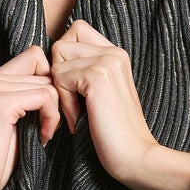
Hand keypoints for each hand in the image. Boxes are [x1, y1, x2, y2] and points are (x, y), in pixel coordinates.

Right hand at [0, 45, 62, 189]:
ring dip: (56, 111)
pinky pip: (45, 96)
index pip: (36, 57)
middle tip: (52, 128)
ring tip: (44, 134)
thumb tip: (65, 90)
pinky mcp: (0, 104)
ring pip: (49, 83)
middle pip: (46, 68)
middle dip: (58, 99)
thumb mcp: (19, 124)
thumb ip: (32, 101)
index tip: (52, 112)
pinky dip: (51, 117)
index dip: (52, 82)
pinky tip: (42, 137)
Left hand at [48, 19, 156, 184]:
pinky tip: (78, 120)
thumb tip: (53, 60)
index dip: (65, 60)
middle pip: (61, 45)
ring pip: (57, 62)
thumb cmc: (114, 133)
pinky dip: (64, 104)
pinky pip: (59, 79)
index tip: (75, 91)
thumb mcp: (100, 95)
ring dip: (61, 92)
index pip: (75, 32)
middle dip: (59, 76)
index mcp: (115, 54)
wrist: (135, 156)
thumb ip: (84, 72)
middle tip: (75, 105)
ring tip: (78, 114)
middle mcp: (113, 52)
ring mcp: (107, 61)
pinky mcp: (97, 76)